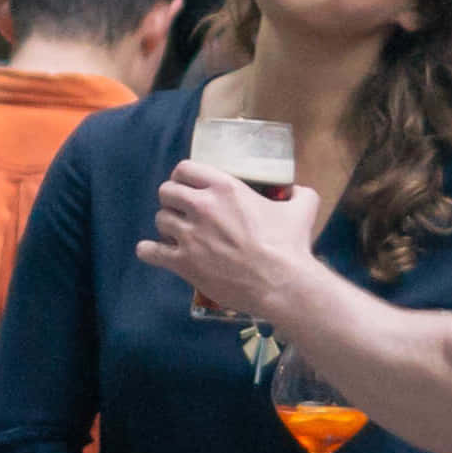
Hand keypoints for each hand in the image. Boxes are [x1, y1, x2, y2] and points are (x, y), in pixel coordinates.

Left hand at [138, 160, 322, 326]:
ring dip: (166, 225)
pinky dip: (149, 251)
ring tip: (175, 233)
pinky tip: (153, 252)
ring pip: (159, 219)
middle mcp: (202, 206)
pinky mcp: (183, 262)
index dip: (182, 176)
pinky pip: (150, 251)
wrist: (282, 283)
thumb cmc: (290, 246)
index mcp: (225, 188)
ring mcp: (190, 235)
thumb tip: (300, 190)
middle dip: (171, 200)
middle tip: (181, 211)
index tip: (186, 185)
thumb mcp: (301, 209)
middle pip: (166, 192)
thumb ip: (300, 194)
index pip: (185, 169)